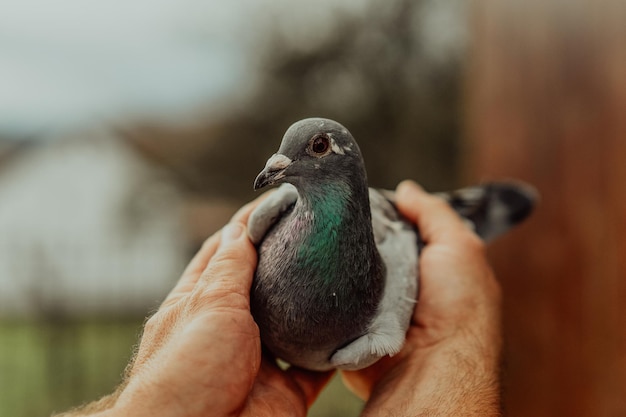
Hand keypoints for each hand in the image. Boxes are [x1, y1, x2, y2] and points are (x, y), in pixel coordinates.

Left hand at [98, 195, 331, 416]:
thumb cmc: (186, 373)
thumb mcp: (208, 306)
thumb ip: (231, 267)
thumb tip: (242, 226)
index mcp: (200, 303)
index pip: (227, 251)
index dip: (251, 223)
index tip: (282, 199)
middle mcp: (231, 330)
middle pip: (264, 284)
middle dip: (289, 259)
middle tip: (322, 228)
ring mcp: (259, 361)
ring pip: (294, 323)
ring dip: (315, 302)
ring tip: (344, 267)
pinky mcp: (285, 392)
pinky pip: (318, 365)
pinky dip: (335, 348)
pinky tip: (354, 323)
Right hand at [342, 180, 502, 415]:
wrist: (429, 365)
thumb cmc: (457, 309)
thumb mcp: (460, 246)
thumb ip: (434, 214)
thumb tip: (406, 189)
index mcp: (426, 267)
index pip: (396, 229)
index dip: (381, 213)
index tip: (357, 197)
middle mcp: (398, 285)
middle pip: (367, 247)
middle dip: (354, 234)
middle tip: (335, 218)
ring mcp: (372, 306)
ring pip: (345, 271)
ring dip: (337, 260)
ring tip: (323, 241)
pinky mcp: (349, 325)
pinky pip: (331, 299)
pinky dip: (326, 288)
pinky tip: (317, 271)